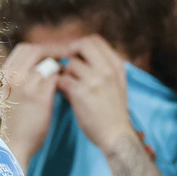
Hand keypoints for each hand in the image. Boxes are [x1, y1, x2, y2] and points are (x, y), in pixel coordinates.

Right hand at [0, 42, 61, 167]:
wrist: (12, 146)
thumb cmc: (13, 124)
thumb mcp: (8, 97)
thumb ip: (18, 81)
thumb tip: (36, 69)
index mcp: (3, 75)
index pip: (23, 49)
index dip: (41, 49)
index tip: (53, 54)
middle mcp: (12, 76)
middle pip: (35, 50)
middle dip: (53, 50)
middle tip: (66, 56)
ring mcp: (25, 85)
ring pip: (47, 62)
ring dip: (60, 65)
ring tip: (68, 72)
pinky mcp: (39, 97)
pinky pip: (56, 77)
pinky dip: (64, 78)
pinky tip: (68, 85)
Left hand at [56, 36, 136, 156]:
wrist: (116, 135)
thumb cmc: (114, 112)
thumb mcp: (117, 84)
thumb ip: (103, 69)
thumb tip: (80, 57)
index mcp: (116, 65)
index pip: (95, 40)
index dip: (79, 44)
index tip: (72, 54)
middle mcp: (107, 69)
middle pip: (82, 45)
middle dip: (69, 52)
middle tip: (63, 64)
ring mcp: (95, 80)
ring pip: (71, 64)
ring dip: (64, 73)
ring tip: (65, 85)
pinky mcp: (81, 93)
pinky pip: (62, 79)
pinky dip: (59, 85)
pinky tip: (61, 93)